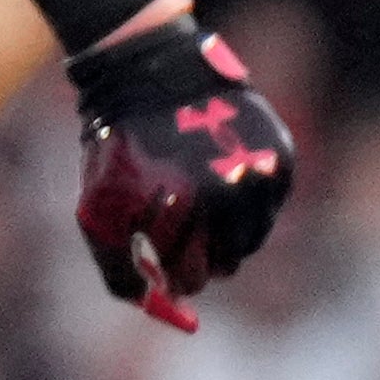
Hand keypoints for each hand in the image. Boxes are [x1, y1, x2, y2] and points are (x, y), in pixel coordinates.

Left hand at [66, 14, 295, 330]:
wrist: (151, 75)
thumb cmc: (119, 148)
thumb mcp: (98, 210)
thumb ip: (119, 267)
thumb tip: (152, 304)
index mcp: (187, 213)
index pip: (194, 278)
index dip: (176, 277)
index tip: (167, 269)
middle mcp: (232, 194)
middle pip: (229, 262)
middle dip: (204, 258)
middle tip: (184, 241)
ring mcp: (262, 173)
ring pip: (253, 235)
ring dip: (228, 233)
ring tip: (199, 206)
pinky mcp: (281, 155)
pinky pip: (271, 202)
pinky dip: (249, 201)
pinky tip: (220, 179)